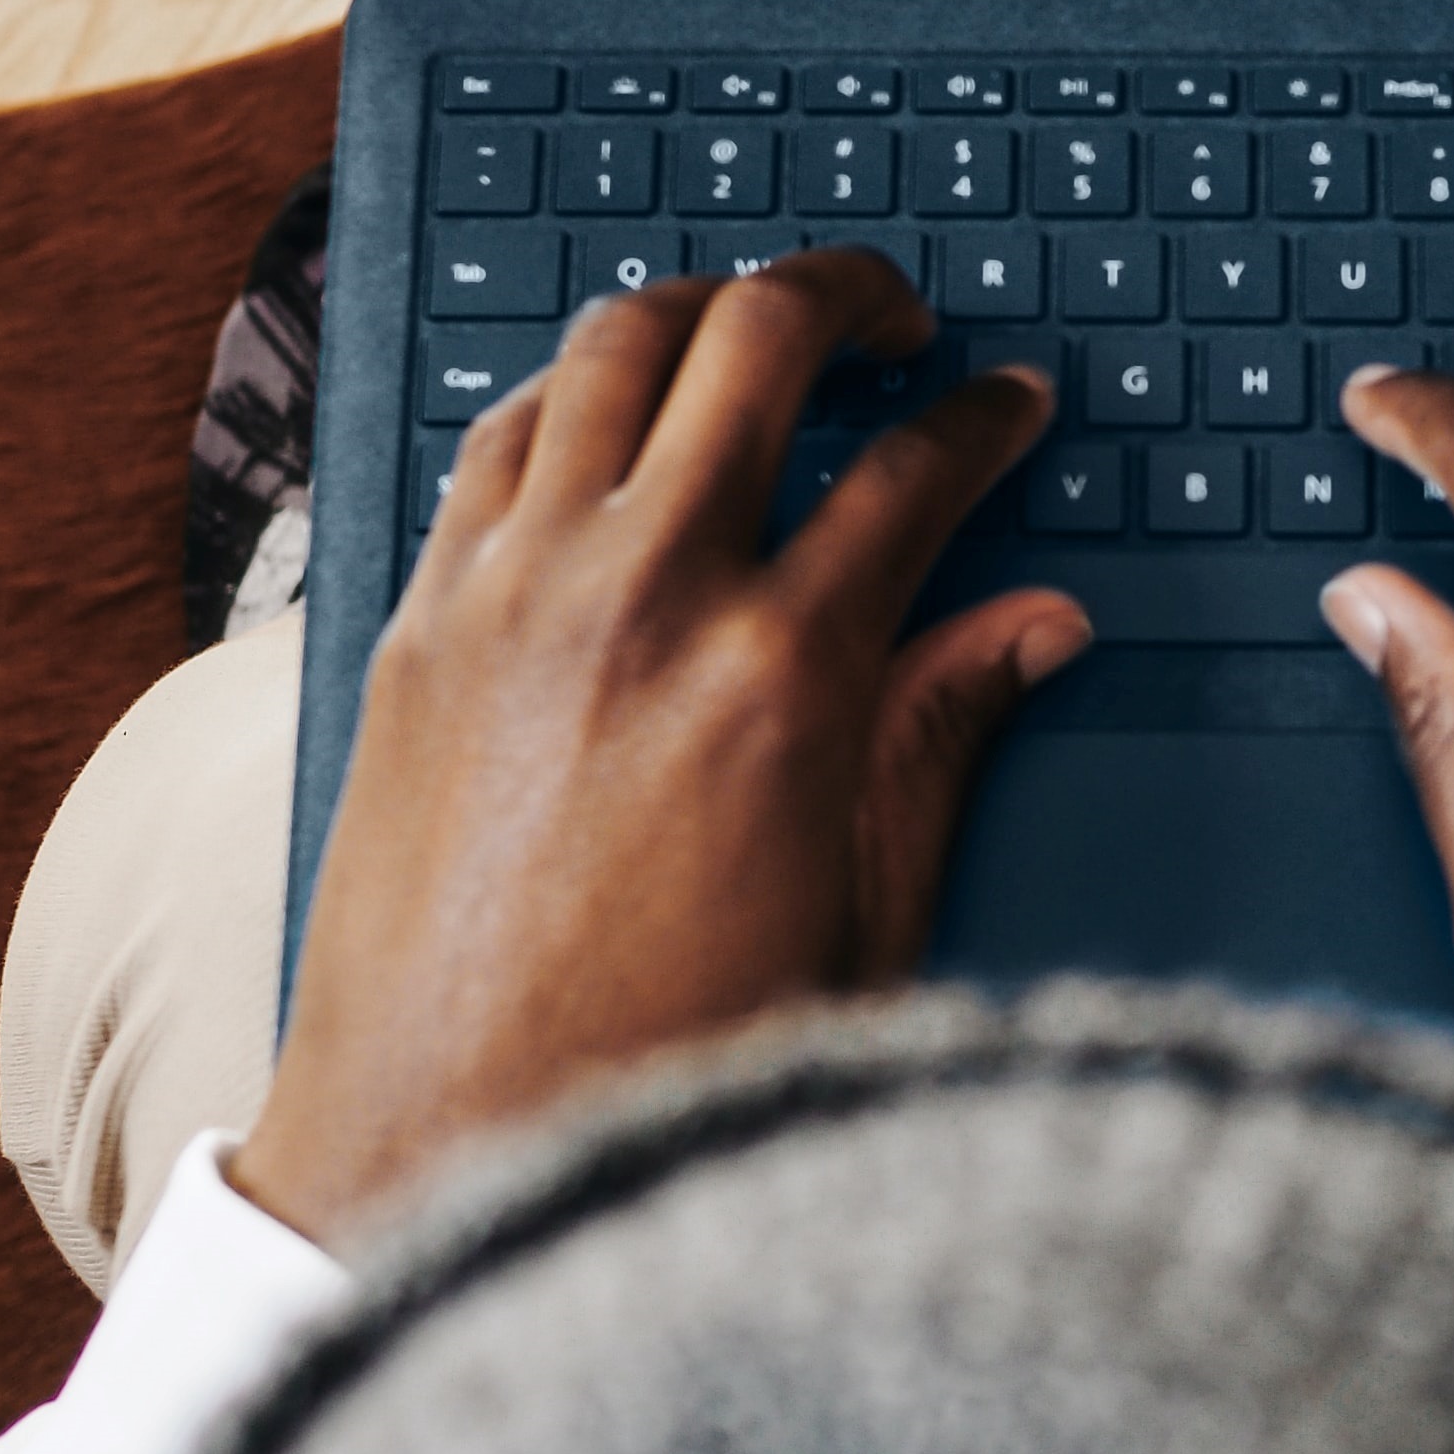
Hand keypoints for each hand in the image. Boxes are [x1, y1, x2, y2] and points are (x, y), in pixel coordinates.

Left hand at [236, 251, 1087, 1250]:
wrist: (443, 1157)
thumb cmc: (660, 1072)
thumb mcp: (863, 918)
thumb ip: (943, 738)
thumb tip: (1037, 626)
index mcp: (784, 679)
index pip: (916, 472)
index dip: (984, 418)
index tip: (1007, 406)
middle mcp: (642, 598)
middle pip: (759, 342)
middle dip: (848, 296)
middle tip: (895, 319)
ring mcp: (511, 594)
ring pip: (613, 347)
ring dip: (703, 311)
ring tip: (754, 332)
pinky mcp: (416, 621)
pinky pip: (500, 434)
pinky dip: (573, 393)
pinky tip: (612, 421)